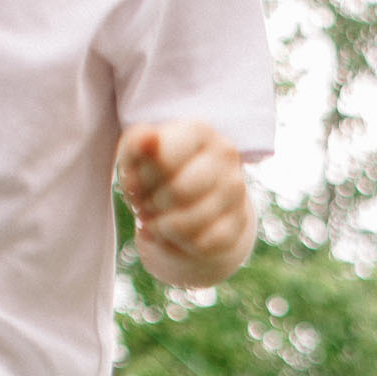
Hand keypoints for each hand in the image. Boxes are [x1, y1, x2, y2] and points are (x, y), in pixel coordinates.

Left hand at [115, 118, 252, 287]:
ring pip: (189, 223)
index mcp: (199, 131)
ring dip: (162, 228)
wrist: (190, 204)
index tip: (137, 182)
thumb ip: (136, 144)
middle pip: (178, 192)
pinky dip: (180, 243)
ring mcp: (237, 189)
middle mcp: (225, 155)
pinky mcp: (239, 222)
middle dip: (153, 204)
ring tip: (158, 220)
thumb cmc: (157, 175)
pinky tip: (176, 235)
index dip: (141, 178)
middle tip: (147, 204)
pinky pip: (201, 244)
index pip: (163, 160)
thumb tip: (149, 138)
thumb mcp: (137, 157)